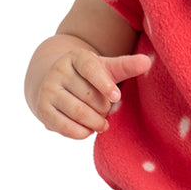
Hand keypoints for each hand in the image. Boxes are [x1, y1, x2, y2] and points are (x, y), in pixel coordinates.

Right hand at [32, 47, 152, 139]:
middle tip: (108, 110)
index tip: (117, 97)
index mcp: (77, 57)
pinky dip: (82, 132)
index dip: (104, 83)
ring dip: (95, 122)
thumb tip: (148, 61)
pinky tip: (88, 129)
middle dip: (104, 108)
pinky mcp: (42, 109)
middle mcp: (58, 71)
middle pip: (89, 96)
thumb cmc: (90, 77)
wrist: (56, 83)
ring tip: (102, 123)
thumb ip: (126, 66)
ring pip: (78, 112)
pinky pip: (65, 126)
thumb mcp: (107, 68)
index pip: (91, 68)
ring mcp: (48, 90)